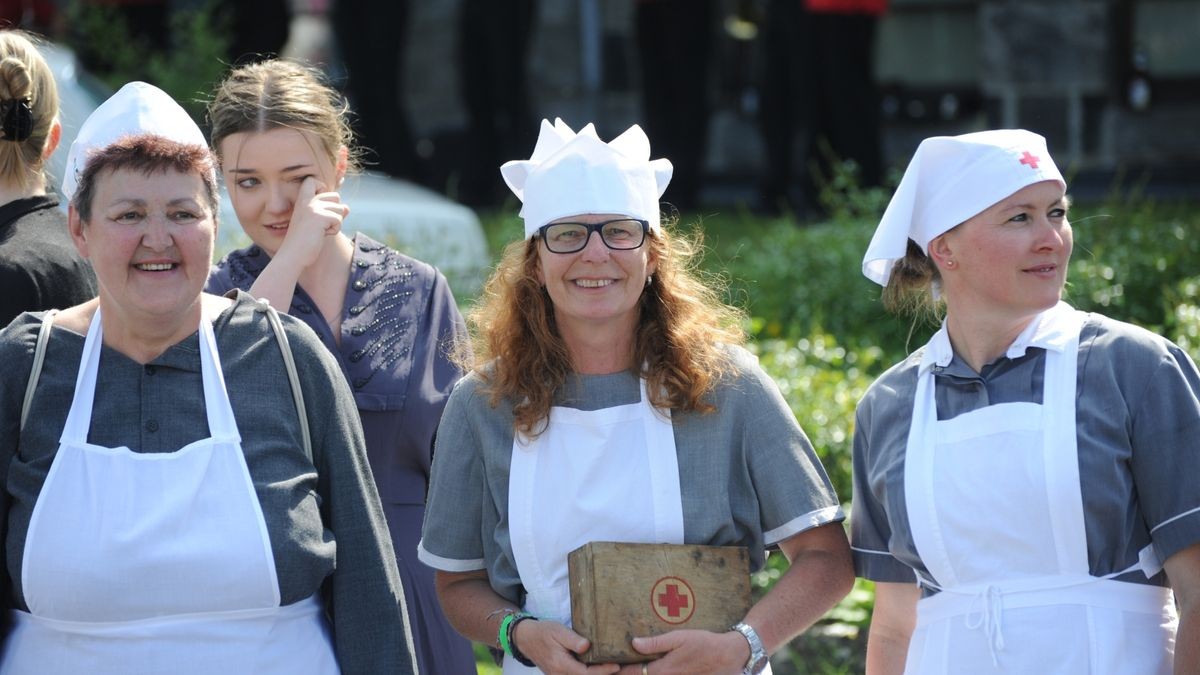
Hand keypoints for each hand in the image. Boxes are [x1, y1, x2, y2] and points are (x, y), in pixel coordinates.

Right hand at [275, 176, 349, 267]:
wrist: (293, 256)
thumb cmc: (304, 241)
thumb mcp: (317, 223)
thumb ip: (331, 211)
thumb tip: (347, 208)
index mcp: (302, 200)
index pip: (312, 181)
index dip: (321, 188)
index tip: (319, 205)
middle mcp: (307, 201)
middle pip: (335, 196)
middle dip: (334, 212)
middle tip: (319, 225)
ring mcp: (313, 208)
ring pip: (340, 209)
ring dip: (334, 223)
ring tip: (319, 231)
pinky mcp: (320, 217)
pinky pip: (339, 220)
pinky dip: (334, 230)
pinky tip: (321, 235)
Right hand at [510, 619, 618, 674]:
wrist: (526, 639)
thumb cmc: (544, 632)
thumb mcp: (558, 631)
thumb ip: (572, 640)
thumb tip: (587, 646)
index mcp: (561, 665)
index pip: (586, 673)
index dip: (603, 671)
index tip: (617, 665)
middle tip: (623, 669)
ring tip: (615, 670)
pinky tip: (601, 669)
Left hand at [615, 629, 749, 674]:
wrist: (727, 656)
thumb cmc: (703, 643)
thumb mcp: (679, 637)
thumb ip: (656, 642)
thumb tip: (634, 643)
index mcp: (663, 670)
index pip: (633, 673)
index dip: (620, 670)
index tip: (609, 666)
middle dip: (628, 674)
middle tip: (613, 669)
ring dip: (640, 674)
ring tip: (629, 669)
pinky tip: (650, 670)